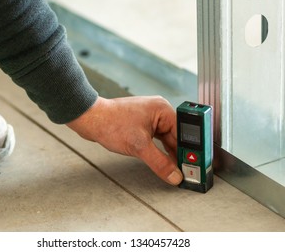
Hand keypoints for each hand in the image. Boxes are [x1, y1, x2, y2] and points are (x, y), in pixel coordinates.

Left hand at [67, 96, 182, 184]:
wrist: (90, 119)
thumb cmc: (111, 123)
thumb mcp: (139, 147)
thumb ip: (160, 162)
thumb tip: (175, 175)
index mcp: (162, 110)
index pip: (184, 133)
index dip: (189, 151)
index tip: (194, 165)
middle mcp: (158, 112)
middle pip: (176, 137)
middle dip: (179, 154)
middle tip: (186, 172)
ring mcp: (150, 118)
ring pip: (166, 139)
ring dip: (169, 153)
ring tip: (175, 169)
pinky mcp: (142, 124)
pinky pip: (156, 139)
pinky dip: (159, 150)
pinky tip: (162, 161)